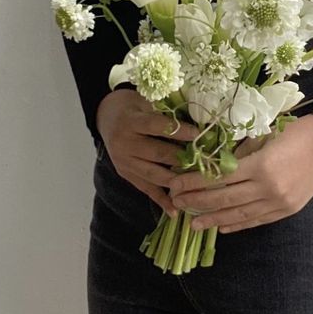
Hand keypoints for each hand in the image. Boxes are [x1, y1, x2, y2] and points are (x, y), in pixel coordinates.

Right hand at [96, 89, 199, 216]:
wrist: (107, 116)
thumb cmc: (134, 107)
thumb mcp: (147, 102)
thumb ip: (167, 113)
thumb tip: (199, 122)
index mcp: (131, 122)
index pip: (157, 127)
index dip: (179, 131)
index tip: (198, 134)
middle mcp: (125, 143)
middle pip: (157, 153)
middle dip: (183, 159)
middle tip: (205, 162)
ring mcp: (124, 162)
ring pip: (153, 174)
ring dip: (176, 181)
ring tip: (197, 185)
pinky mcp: (125, 174)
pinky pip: (145, 189)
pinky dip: (161, 200)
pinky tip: (175, 210)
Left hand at [167, 114, 312, 233]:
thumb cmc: (297, 130)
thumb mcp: (265, 134)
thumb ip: (241, 152)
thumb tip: (213, 163)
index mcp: (261, 165)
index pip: (218, 178)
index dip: (194, 183)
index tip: (174, 184)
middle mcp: (268, 188)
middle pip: (224, 199)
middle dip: (197, 202)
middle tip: (176, 203)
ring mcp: (279, 202)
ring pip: (239, 214)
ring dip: (213, 219)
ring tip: (193, 223)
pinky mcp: (288, 209)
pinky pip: (257, 220)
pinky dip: (238, 224)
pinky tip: (223, 227)